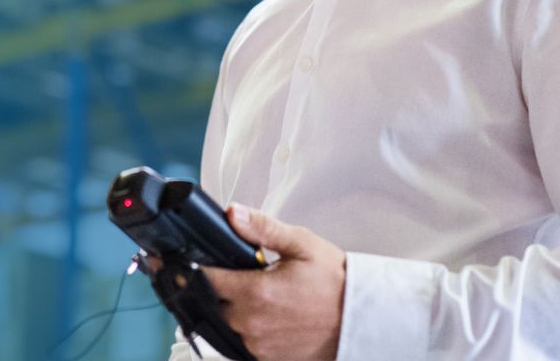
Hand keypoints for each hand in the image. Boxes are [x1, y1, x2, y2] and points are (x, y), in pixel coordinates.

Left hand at [201, 205, 345, 360]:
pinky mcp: (267, 358)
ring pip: (229, 323)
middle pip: (215, 302)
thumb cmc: (336, 283)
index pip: (206, 279)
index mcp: (256, 292)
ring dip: (238, 308)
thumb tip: (232, 213)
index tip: (201, 260)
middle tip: (248, 276)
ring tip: (266, 296)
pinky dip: (252, 327)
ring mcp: (259, 345)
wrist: (360, 319)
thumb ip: (262, 228)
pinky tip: (272, 314)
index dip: (200, 267)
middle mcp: (252, 323)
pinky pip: (245, 341)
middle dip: (224, 288)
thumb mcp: (302, 244)